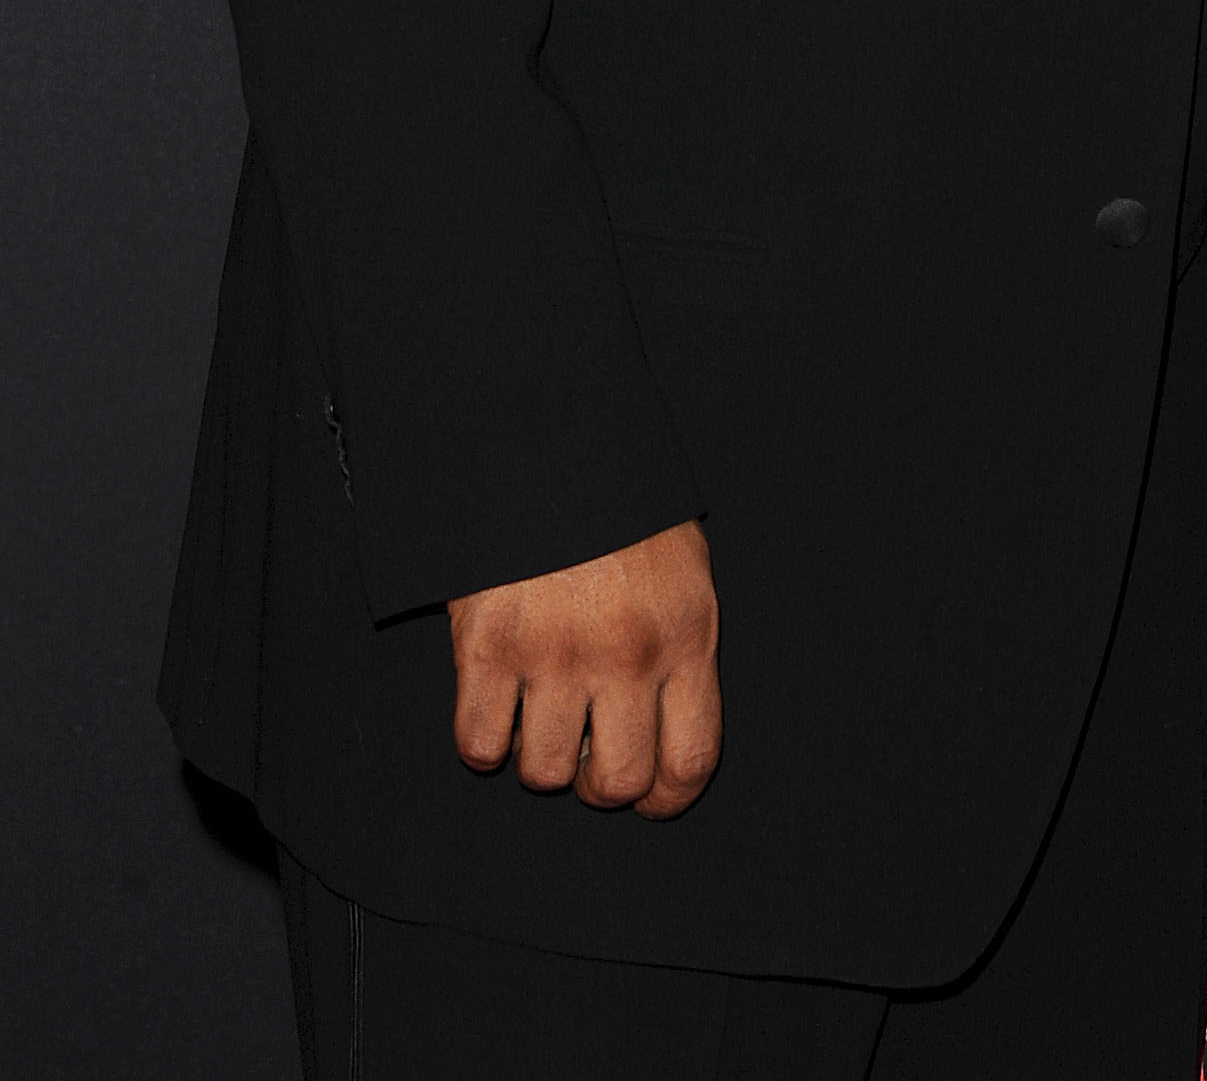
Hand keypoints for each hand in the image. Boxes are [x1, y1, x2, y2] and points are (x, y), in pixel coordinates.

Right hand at [449, 519, 720, 819]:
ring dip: (539, 757)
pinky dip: (483, 740)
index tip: (650, 800)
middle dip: (602, 785)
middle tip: (588, 756)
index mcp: (685, 634)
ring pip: (545, 773)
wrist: (549, 442)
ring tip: (541, 714)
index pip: (690, 760)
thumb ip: (679, 649)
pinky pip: (480, 743)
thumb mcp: (680, 569)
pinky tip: (495, 705)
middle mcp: (625, 654)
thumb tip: (662, 731)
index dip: (667, 798)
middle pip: (618, 781)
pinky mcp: (486, 646)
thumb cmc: (621, 507)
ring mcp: (553, 653)